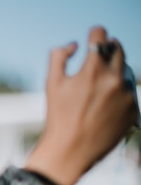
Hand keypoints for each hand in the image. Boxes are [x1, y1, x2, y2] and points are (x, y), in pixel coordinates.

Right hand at [25, 26, 138, 184]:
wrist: (70, 151)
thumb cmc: (58, 117)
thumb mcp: (51, 84)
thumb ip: (58, 56)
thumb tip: (75, 44)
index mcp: (93, 69)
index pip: (100, 35)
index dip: (95, 33)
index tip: (92, 35)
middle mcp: (114, 79)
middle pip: (118, 49)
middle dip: (108, 49)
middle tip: (98, 56)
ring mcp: (127, 95)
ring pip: (125, 71)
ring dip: (114, 72)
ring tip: (98, 87)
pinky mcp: (133, 110)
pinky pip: (129, 93)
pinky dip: (119, 94)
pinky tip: (103, 106)